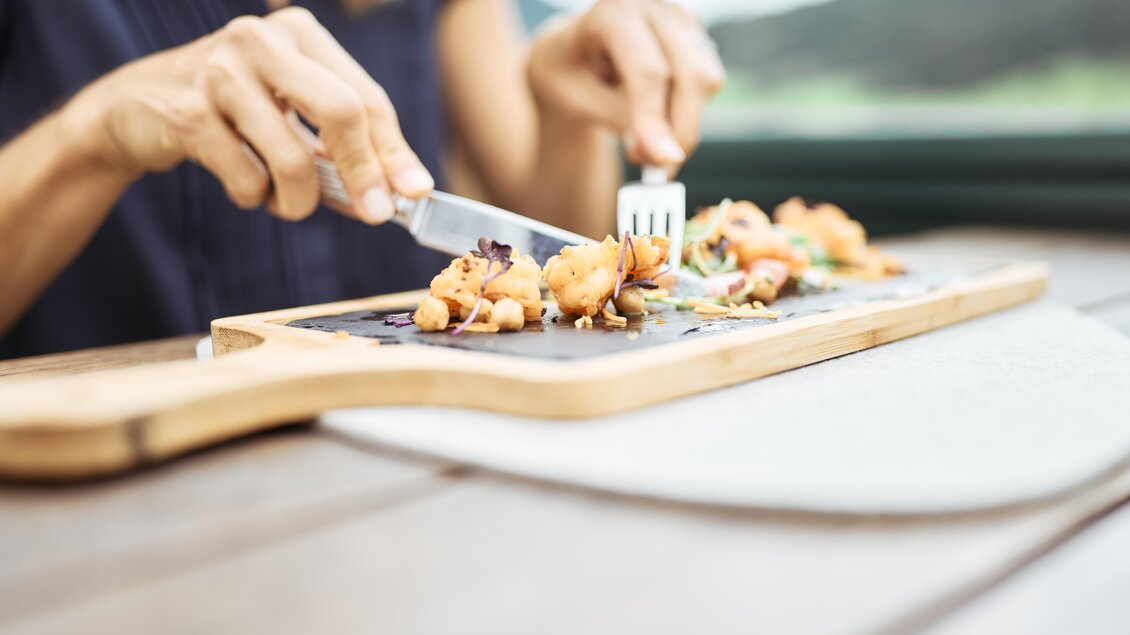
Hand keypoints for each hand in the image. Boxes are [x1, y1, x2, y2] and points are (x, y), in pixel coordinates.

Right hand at [74, 7, 431, 223]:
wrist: (133, 108)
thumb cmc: (230, 113)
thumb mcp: (291, 118)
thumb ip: (342, 150)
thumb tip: (396, 195)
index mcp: (300, 34)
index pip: (365, 98)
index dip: (395, 151)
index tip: (414, 192)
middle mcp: (262, 40)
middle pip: (342, 112)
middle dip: (365, 173)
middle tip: (374, 215)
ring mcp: (220, 70)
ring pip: (293, 158)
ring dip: (299, 201)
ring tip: (286, 203)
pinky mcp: (186, 110)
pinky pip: (246, 178)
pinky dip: (254, 198)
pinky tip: (244, 187)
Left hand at [526, 0, 725, 168]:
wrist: (568, 55)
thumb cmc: (565, 75)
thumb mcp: (577, 101)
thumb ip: (620, 122)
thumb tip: (663, 154)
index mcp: (612, 13)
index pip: (647, 71)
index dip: (655, 120)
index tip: (658, 161)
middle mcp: (652, 6)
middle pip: (687, 75)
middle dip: (676, 130)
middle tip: (656, 170)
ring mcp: (677, 18)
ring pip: (704, 79)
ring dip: (685, 124)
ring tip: (648, 147)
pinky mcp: (693, 35)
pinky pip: (707, 80)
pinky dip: (688, 111)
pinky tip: (658, 121)